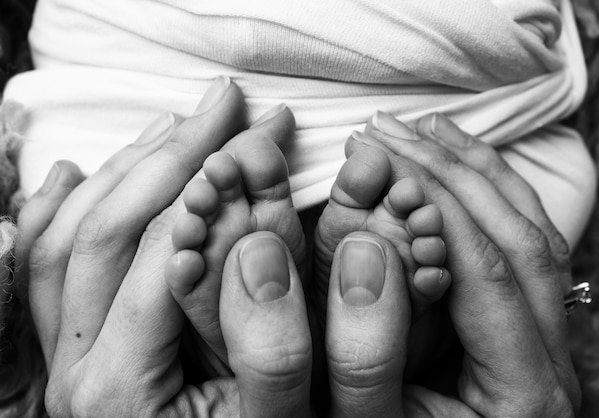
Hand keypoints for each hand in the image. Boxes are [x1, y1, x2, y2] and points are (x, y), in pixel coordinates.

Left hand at [15, 78, 254, 415]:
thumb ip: (272, 344)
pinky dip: (50, 211)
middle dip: (174, 152)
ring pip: (64, 238)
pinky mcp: (68, 357)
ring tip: (177, 126)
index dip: (219, 181)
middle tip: (227, 107)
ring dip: (123, 168)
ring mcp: (62, 361)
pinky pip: (36, 270)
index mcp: (124, 391)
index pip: (165, 252)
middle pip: (106, 229)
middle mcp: (74, 373)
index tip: (264, 133)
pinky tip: (70, 174)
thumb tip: (255, 242)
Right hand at [345, 111, 579, 416]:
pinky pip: (529, 245)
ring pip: (536, 235)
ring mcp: (551, 342)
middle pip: (522, 241)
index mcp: (524, 394)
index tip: (378, 156)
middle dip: (452, 173)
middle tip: (390, 131)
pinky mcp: (534, 328)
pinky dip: (495, 195)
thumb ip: (371, 351)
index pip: (488, 272)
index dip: (434, 205)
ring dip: (479, 172)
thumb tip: (366, 255)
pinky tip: (461, 167)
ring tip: (425, 131)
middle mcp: (555, 363)